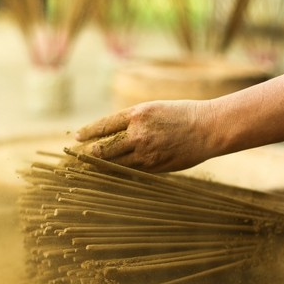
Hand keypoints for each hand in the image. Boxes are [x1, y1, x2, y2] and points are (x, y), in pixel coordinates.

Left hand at [74, 100, 216, 172]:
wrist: (208, 128)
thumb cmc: (182, 115)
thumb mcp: (154, 109)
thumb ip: (132, 120)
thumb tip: (110, 134)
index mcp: (137, 114)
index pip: (104, 126)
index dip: (87, 133)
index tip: (76, 138)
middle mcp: (138, 134)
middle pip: (104, 149)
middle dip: (87, 155)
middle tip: (75, 159)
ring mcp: (145, 153)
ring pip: (114, 164)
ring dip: (99, 168)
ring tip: (87, 169)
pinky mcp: (153, 167)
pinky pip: (130, 172)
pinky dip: (118, 173)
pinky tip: (110, 174)